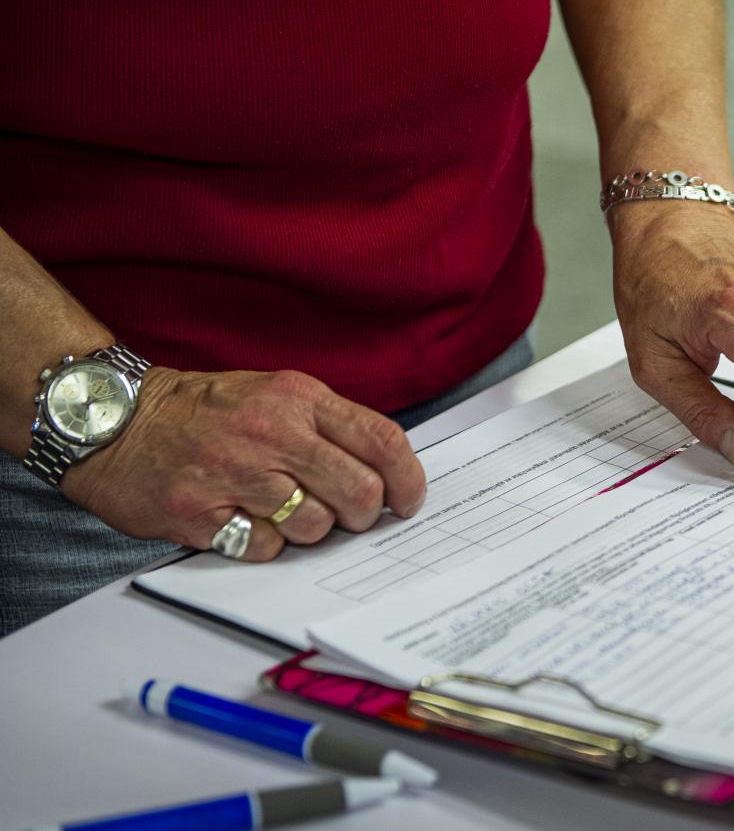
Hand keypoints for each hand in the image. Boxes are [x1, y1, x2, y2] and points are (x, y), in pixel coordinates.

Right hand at [61, 367, 426, 560]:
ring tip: (280, 509)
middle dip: (364, 516)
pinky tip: (243, 519)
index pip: (382, 441)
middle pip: (359, 492)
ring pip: (315, 527)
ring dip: (309, 530)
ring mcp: (234, 474)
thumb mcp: (275, 395)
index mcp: (299, 398)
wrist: (115, 420)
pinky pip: (265, 548)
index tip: (409, 501)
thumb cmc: (207, 412)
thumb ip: (330, 427)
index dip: (408, 480)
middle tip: (351, 517)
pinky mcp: (201, 514)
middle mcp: (271, 433)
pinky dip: (264, 543)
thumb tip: (387, 475)